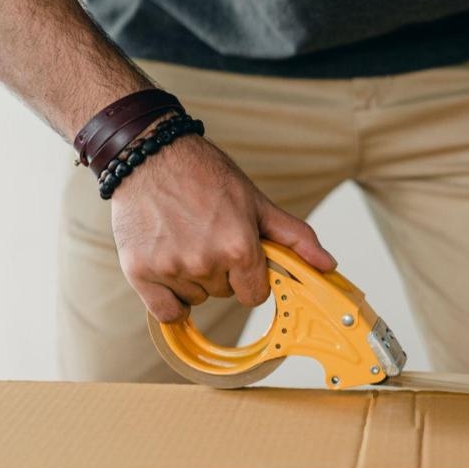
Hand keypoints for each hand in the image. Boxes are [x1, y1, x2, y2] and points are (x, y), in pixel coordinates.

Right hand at [110, 134, 337, 322]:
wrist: (150, 155)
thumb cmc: (206, 175)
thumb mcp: (257, 203)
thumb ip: (296, 237)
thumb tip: (329, 265)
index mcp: (239, 248)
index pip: (256, 295)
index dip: (251, 276)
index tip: (240, 256)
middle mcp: (205, 262)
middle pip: (225, 294)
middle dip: (222, 271)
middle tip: (207, 236)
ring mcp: (171, 269)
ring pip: (196, 298)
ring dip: (193, 279)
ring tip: (183, 238)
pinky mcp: (139, 272)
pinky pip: (166, 312)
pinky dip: (170, 299)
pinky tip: (169, 268)